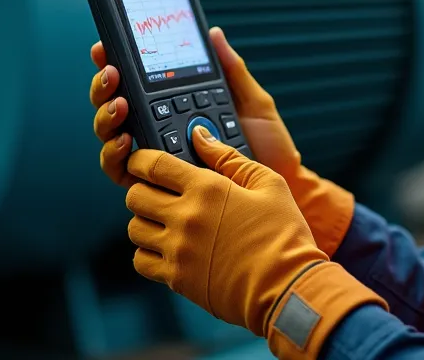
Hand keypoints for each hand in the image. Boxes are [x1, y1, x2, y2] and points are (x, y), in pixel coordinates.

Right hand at [88, 28, 355, 254]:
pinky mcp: (153, 185)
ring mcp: (153, 156)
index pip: (136, 82)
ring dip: (106, 117)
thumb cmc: (267, 145)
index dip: (114, 62)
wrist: (279, 184)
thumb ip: (231, 70)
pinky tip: (125, 142)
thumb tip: (213, 34)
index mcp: (175, 106)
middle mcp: (157, 129)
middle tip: (112, 73)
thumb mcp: (253, 102)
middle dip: (103, 86)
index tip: (105, 47)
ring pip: (109, 134)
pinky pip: (120, 171)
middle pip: (113, 105)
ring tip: (121, 105)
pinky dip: (114, 155)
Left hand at [125, 125, 386, 356]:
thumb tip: (200, 136)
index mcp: (207, 188)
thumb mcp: (268, 184)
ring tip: (164, 221)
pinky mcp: (177, 278)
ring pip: (134, 228)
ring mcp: (178, 250)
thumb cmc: (284, 234)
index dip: (141, 159)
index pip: (153, 164)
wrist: (288, 287)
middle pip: (135, 195)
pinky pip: (141, 261)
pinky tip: (167, 248)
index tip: (142, 162)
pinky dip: (148, 253)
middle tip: (157, 192)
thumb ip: (229, 157)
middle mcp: (186, 217)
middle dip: (143, 189)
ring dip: (145, 221)